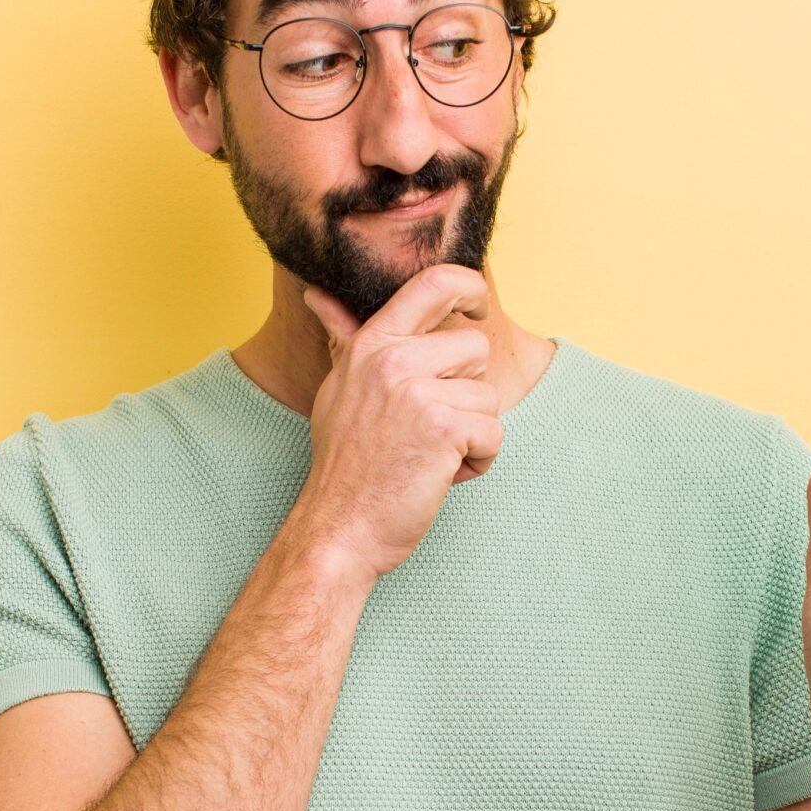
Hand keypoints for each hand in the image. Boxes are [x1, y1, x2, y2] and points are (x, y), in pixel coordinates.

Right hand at [290, 263, 503, 578]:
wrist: (339, 527)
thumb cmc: (344, 464)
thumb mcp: (337, 390)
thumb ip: (343, 339)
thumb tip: (317, 296)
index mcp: (371, 344)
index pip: (434, 282)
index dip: (470, 287)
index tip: (478, 306)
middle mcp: (392, 359)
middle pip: (475, 348)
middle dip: (466, 392)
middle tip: (428, 428)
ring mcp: (417, 392)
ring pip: (489, 397)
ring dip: (471, 433)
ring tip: (429, 455)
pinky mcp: (443, 428)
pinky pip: (494, 434)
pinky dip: (477, 462)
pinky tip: (440, 475)